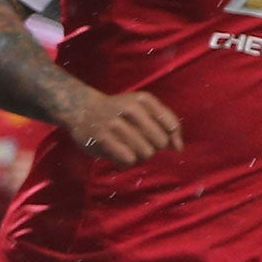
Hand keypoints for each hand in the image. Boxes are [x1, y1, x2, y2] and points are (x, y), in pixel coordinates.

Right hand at [64, 90, 183, 164]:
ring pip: (145, 153)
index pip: (171, 126)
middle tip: (141, 142)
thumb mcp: (144, 108)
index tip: (162, 139)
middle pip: (160, 143)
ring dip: (139, 156)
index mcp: (143, 100)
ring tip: (128, 147)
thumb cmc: (120, 111)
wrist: (82, 109)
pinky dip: (126, 162)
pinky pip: (128, 160)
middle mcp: (130, 109)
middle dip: (154, 147)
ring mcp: (115, 124)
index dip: (171, 138)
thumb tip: (179, 148)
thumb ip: (167, 123)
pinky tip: (119, 154)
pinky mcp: (102, 139)